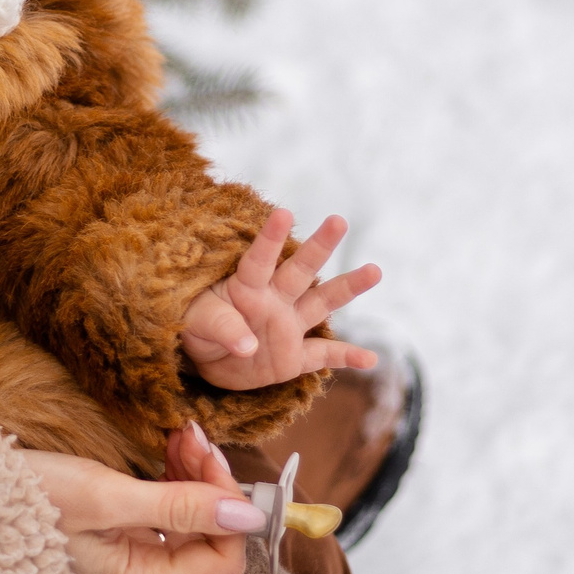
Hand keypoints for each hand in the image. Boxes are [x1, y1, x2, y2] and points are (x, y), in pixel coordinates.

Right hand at [19, 449, 267, 573]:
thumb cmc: (31, 501)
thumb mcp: (108, 497)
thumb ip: (179, 506)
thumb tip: (248, 516)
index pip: (222, 559)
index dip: (228, 509)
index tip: (210, 459)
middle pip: (210, 535)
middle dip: (211, 484)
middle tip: (191, 435)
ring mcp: (130, 553)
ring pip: (191, 516)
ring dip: (194, 474)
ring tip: (179, 435)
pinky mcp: (118, 530)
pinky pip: (167, 507)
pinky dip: (174, 476)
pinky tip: (165, 449)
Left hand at [180, 209, 381, 391]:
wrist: (207, 360)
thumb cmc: (198, 328)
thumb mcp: (198, 325)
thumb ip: (222, 329)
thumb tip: (247, 345)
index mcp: (245, 286)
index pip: (259, 259)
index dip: (270, 238)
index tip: (283, 212)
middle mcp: (274, 299)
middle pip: (300, 270)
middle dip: (319, 246)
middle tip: (338, 220)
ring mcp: (288, 325)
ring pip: (322, 302)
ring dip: (348, 287)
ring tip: (374, 270)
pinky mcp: (295, 356)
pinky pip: (324, 355)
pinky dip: (346, 358)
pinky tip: (371, 360)